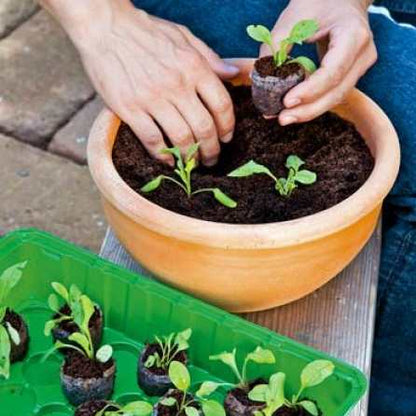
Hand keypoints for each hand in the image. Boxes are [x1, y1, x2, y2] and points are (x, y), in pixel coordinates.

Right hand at [43, 0, 238, 165]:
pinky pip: (152, 140)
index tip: (226, 138)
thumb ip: (210, 57)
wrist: (104, 28)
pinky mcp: (129, 109)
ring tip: (193, 163)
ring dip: (191, 157)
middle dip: (212, 150)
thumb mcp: (184, 36)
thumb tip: (233, 74)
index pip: (221, 105)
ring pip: (181, 138)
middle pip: (204, 128)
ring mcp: (152, 98)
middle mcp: (176, 85)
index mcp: (193, 67)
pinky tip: (169, 161)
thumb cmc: (145, 31)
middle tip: (212, 159)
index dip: (228, 127)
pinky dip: (163, 155)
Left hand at [260, 0, 376, 124]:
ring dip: (308, 111)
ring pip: (336, 98)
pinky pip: (332, 94)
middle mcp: (363, 54)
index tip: (286, 101)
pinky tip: (292, 110)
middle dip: (308, 110)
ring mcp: (360, 66)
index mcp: (353, 35)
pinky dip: (312, 104)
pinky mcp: (351, 75)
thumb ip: (275, 45)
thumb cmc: (318, 3)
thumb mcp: (293, 17)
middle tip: (282, 119)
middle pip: (337, 92)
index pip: (332, 71)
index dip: (309, 90)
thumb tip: (259, 76)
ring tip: (283, 117)